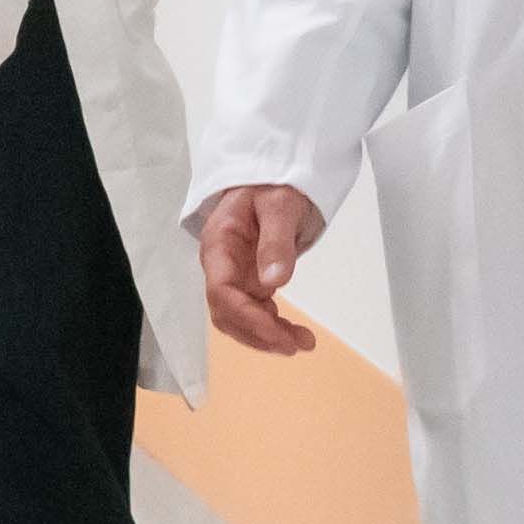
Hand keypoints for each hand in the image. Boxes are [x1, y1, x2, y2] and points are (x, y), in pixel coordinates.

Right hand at [197, 183, 324, 358]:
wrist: (271, 178)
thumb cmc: (273, 183)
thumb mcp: (279, 204)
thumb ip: (276, 241)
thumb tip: (275, 281)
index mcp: (220, 243)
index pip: (221, 291)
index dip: (247, 318)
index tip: (277, 335)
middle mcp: (220, 264)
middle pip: (226, 312)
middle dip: (258, 334)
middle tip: (297, 345)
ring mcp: (233, 274)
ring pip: (238, 317)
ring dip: (266, 336)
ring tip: (303, 342)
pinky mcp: (247, 280)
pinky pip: (252, 311)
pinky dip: (270, 326)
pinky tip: (292, 331)